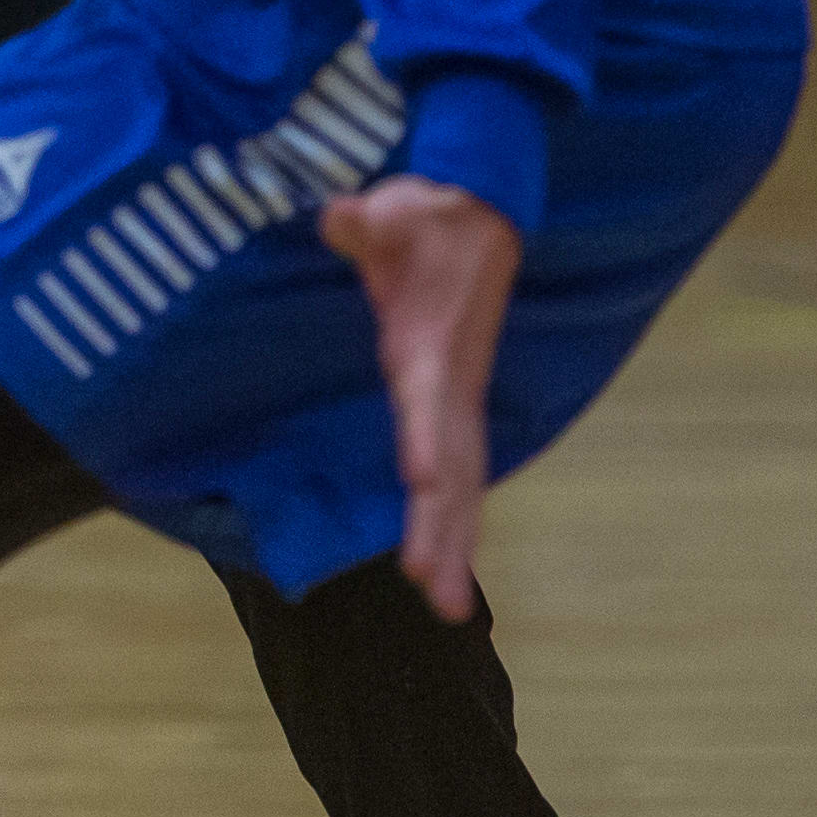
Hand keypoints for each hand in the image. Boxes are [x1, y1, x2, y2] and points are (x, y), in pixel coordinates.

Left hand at [320, 176, 522, 619]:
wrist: (478, 212)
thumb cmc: (427, 217)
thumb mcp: (393, 209)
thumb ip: (363, 222)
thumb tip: (337, 216)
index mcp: (429, 345)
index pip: (428, 401)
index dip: (425, 439)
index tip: (421, 481)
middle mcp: (447, 384)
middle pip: (453, 468)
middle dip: (446, 530)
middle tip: (439, 594)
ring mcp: (453, 398)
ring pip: (461, 483)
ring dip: (455, 541)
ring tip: (450, 607)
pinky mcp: (449, 402)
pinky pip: (456, 473)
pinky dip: (454, 520)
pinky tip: (447, 564)